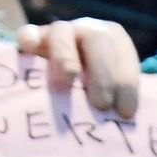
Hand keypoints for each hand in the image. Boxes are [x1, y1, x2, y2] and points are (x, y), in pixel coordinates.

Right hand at [16, 18, 141, 117]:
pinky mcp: (33, 40)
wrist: (64, 81)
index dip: (127, 83)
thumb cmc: (99, 94)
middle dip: (102, 74)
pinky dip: (29, 40)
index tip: (126, 113)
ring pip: (61, 32)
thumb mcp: (114, 93)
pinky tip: (29, 51)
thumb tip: (124, 125)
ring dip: (65, 57)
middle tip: (101, 105)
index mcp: (115, 40)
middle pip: (96, 39)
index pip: (124, 55)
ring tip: (66, 83)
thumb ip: (118, 102)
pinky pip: (28, 34)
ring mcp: (60, 33)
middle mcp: (88, 31)